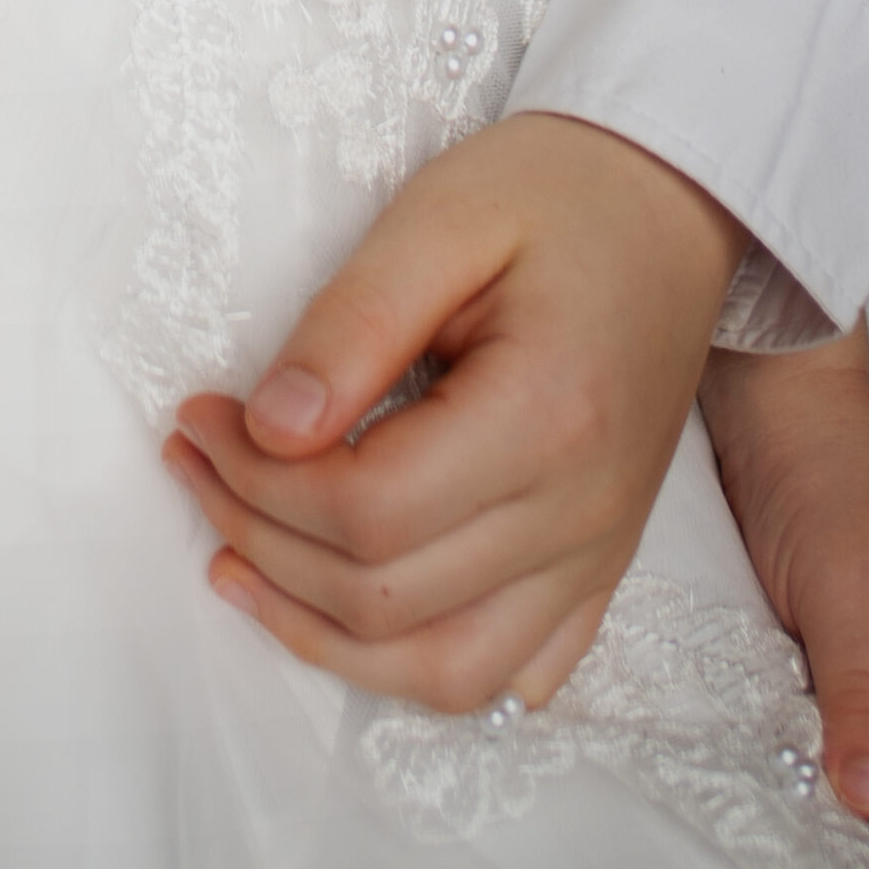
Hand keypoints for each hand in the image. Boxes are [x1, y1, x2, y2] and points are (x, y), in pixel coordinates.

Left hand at [166, 111, 739, 709]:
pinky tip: (345, 617)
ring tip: (235, 562)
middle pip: (386, 596)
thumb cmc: (556, 194)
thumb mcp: (441, 216)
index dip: (258, 480)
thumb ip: (352, 323)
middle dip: (261, 539)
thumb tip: (269, 429)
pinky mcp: (597, 569)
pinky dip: (411, 666)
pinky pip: (504, 674)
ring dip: (320, 634)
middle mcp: (581, 514)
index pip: (366, 510)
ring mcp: (596, 556)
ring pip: (441, 669)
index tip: (201, 415)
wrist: (669, 207)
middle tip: (199, 460)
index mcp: (547, 417)